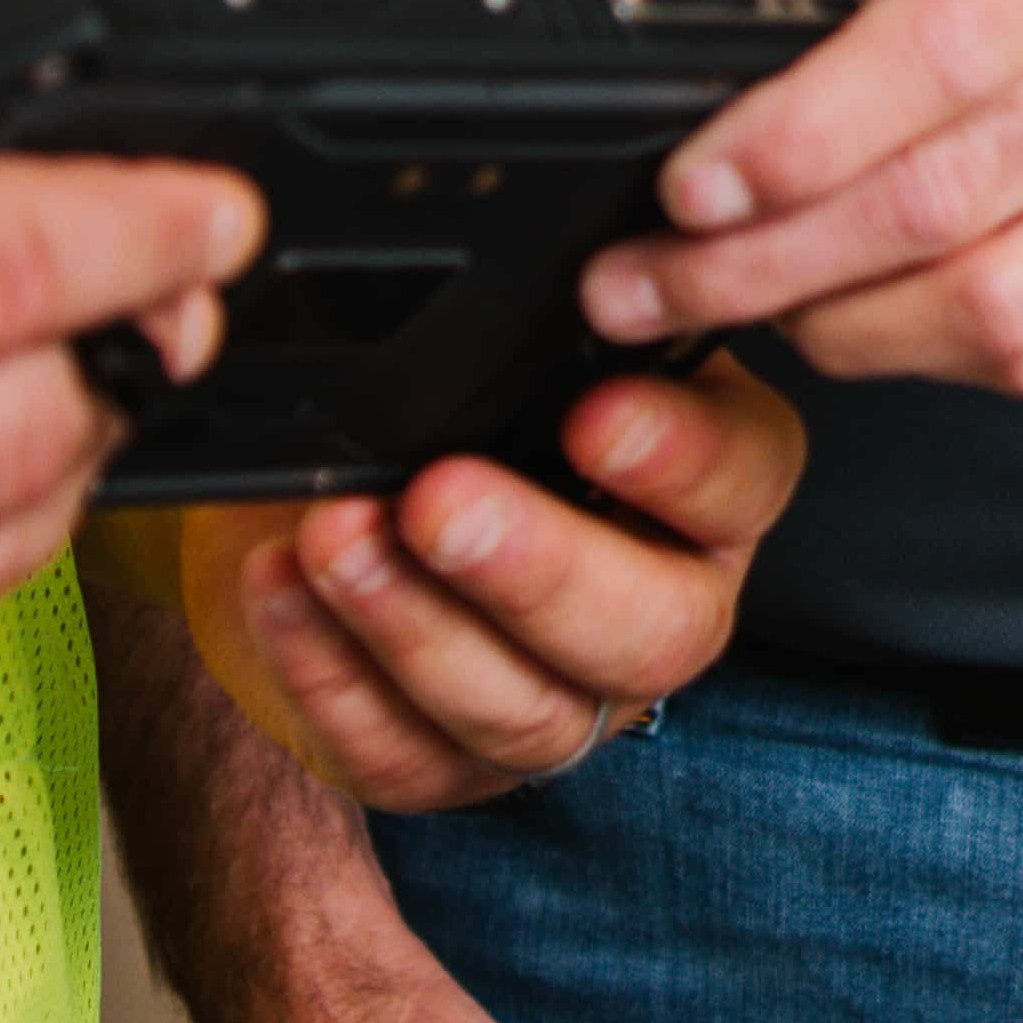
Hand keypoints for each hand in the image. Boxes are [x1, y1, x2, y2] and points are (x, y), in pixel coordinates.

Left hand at [167, 360, 810, 812]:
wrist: (337, 500)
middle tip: (438, 498)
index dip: (679, 457)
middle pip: (651, 628)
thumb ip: (549, 317)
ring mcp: (561, 701)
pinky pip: (404, 754)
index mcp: (704, 487)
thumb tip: (542, 258)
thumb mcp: (519, 341)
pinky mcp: (453, 764)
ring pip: (526, 710)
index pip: (742, 477)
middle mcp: (658, 605)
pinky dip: (330, 674)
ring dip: (416, 625)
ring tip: (332, 538)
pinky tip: (281, 587)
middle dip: (538, 567)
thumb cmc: (459, 402)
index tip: (594, 415)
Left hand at [584, 0, 1022, 394]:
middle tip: (644, 287)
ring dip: (842, 325)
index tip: (683, 191)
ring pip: (992, 310)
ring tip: (754, 304)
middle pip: (938, 204)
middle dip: (763, 265)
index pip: (926, 61)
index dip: (788, 143)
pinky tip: (879, 314)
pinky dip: (940, 351)